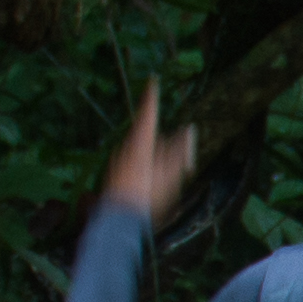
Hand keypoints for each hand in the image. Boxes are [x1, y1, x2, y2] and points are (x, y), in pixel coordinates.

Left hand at [99, 84, 195, 223]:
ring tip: (161, 183)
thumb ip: (179, 150)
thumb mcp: (171, 175)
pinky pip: (132, 164)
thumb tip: (189, 130)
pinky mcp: (113, 173)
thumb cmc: (148, 198)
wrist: (119, 221)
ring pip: (140, 151)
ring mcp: (117, 160)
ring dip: (152, 160)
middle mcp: (126, 147)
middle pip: (146, 136)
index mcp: (141, 143)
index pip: (148, 113)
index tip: (152, 80)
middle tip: (175, 166)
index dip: (151, 97)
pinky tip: (147, 189)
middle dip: (161, 144)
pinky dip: (142, 170)